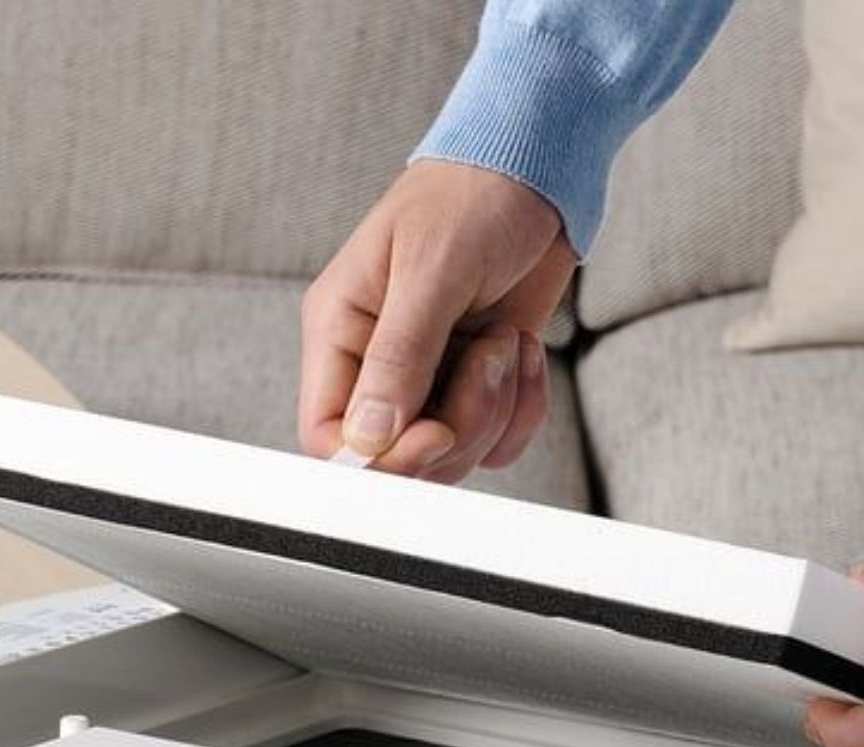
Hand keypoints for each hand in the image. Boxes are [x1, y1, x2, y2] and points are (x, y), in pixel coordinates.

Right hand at [299, 160, 575, 481]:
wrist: (535, 171)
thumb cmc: (471, 197)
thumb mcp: (431, 269)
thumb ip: (399, 357)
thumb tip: (368, 439)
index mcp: (342, 331)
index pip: (328, 435)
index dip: (380, 457)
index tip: (437, 432)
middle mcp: (377, 366)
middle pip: (398, 460)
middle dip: (458, 426)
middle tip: (488, 357)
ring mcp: (429, 381)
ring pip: (453, 457)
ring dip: (496, 409)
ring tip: (504, 339)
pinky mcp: (474, 387)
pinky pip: (495, 443)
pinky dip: (523, 407)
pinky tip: (523, 348)